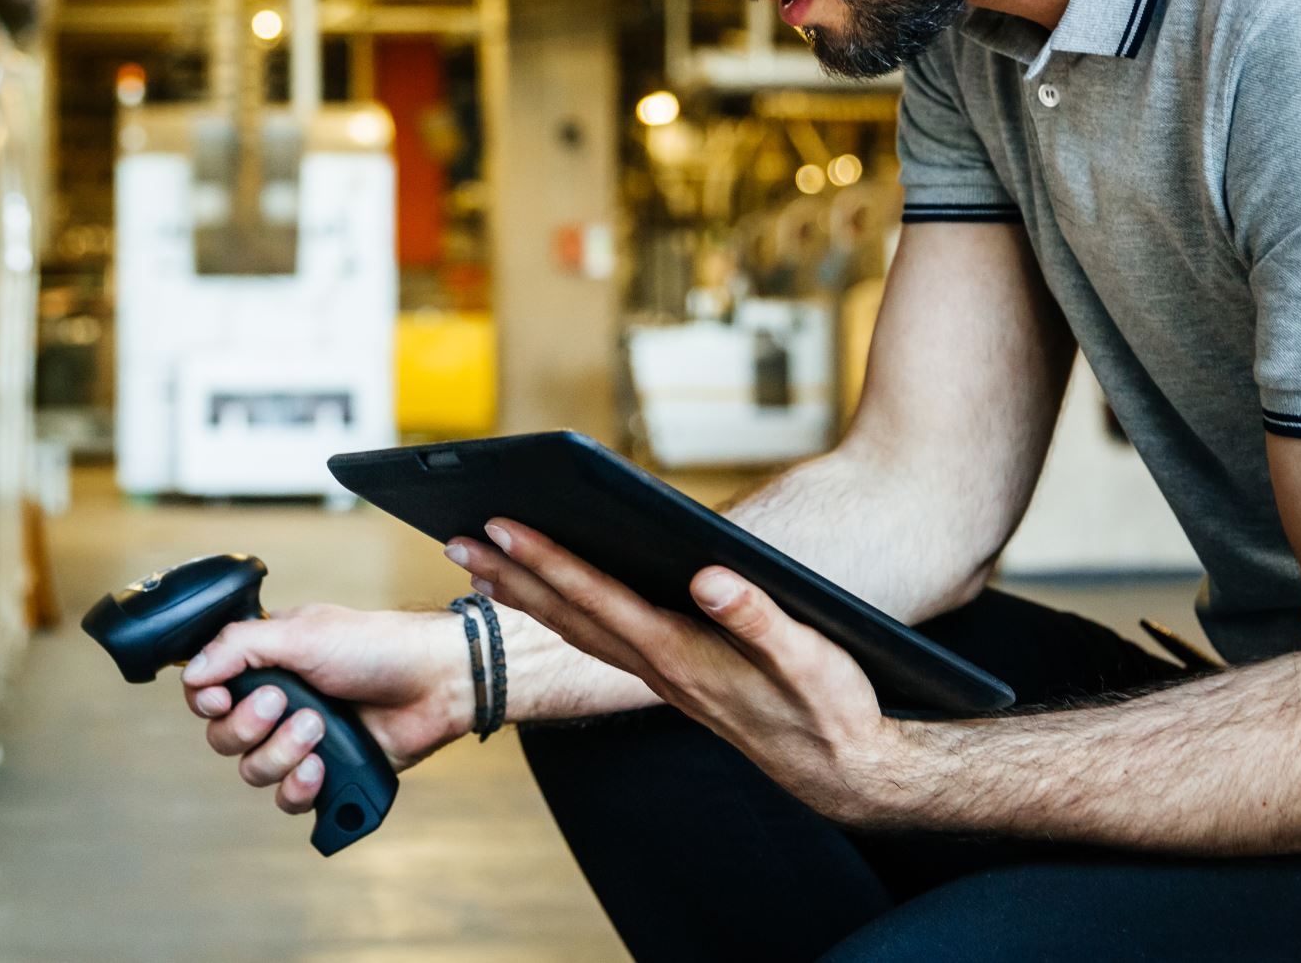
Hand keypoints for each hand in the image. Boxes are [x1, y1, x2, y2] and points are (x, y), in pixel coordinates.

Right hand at [181, 604, 473, 816]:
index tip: (220, 697)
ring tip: (319, 728)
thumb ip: (241, 647)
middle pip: (222, 737)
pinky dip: (299, 787)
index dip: (205, 699)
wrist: (434, 682)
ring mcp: (299, 742)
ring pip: (252, 771)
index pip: (206, 691)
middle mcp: (276, 704)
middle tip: (286, 702)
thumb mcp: (303, 632)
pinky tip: (321, 768)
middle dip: (248, 725)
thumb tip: (192, 673)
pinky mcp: (324, 775)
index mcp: (266, 664)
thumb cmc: (376, 647)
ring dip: (281, 752)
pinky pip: (286, 799)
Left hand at [451, 520, 904, 821]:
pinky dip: (560, 614)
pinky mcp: (671, 678)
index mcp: (681, 654)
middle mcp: (658, 667)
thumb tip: (708, 576)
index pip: (597, 599)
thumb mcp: (809, 659)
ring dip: (522, 596)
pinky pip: (598, 642)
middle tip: (455, 539)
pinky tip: (544, 598)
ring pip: (574, 631)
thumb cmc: (830, 710)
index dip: (547, 560)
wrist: (844, 773)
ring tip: (478, 563)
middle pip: (566, 616)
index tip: (501, 527)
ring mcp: (660, 676)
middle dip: (509, 577)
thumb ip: (759, 618)